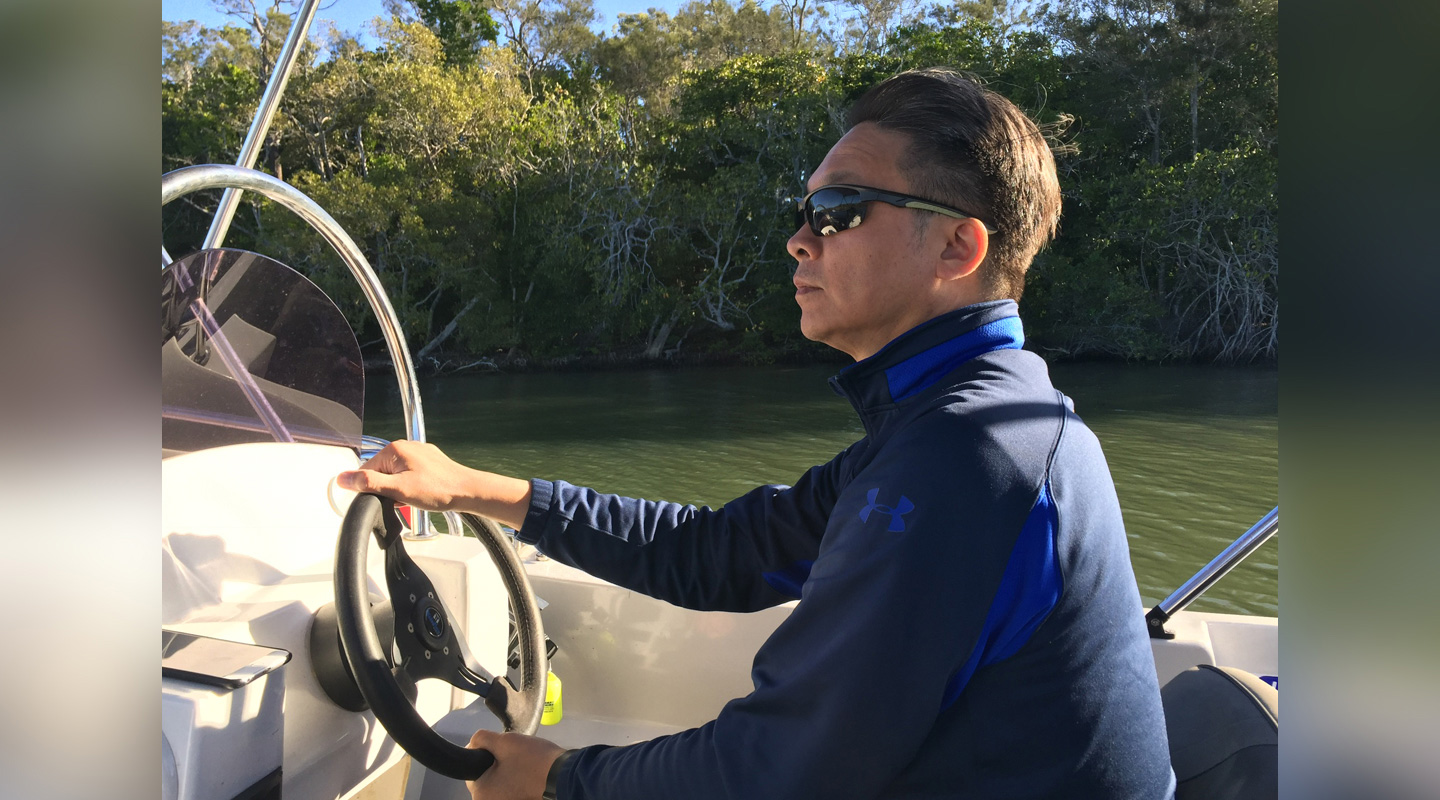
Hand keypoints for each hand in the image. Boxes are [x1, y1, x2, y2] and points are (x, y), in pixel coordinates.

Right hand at [336, 440, 531, 528]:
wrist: (467, 491)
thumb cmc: (438, 489)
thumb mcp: (397, 490)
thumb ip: (368, 484)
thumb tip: (343, 478)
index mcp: (394, 449)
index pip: (366, 470)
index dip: (371, 489)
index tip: (383, 499)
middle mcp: (406, 446)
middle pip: (381, 472)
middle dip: (388, 489)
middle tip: (403, 500)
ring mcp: (418, 453)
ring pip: (396, 475)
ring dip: (400, 490)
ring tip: (416, 497)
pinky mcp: (428, 461)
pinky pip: (410, 474)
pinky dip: (412, 486)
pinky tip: (422, 494)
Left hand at [465, 730, 565, 799]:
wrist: (563, 775)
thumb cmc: (532, 760)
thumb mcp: (504, 742)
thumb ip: (482, 739)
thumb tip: (473, 743)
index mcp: (480, 794)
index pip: (472, 768)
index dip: (485, 752)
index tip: (502, 748)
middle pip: (486, 775)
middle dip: (498, 762)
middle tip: (514, 754)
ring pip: (499, 780)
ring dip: (507, 770)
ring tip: (523, 762)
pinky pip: (510, 787)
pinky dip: (516, 779)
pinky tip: (527, 772)